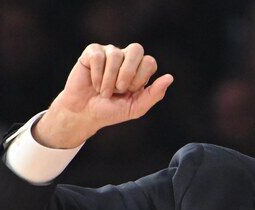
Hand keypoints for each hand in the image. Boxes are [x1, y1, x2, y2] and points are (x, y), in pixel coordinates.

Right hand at [35, 42, 173, 147]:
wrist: (84, 114)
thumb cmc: (110, 111)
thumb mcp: (135, 108)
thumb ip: (154, 94)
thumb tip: (169, 77)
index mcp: (139, 70)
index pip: (149, 62)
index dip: (140, 78)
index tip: (129, 91)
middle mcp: (126, 58)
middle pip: (136, 49)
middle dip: (128, 72)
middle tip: (119, 89)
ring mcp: (109, 53)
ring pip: (115, 54)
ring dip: (109, 79)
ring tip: (104, 92)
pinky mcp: (92, 52)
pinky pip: (98, 56)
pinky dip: (96, 75)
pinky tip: (94, 83)